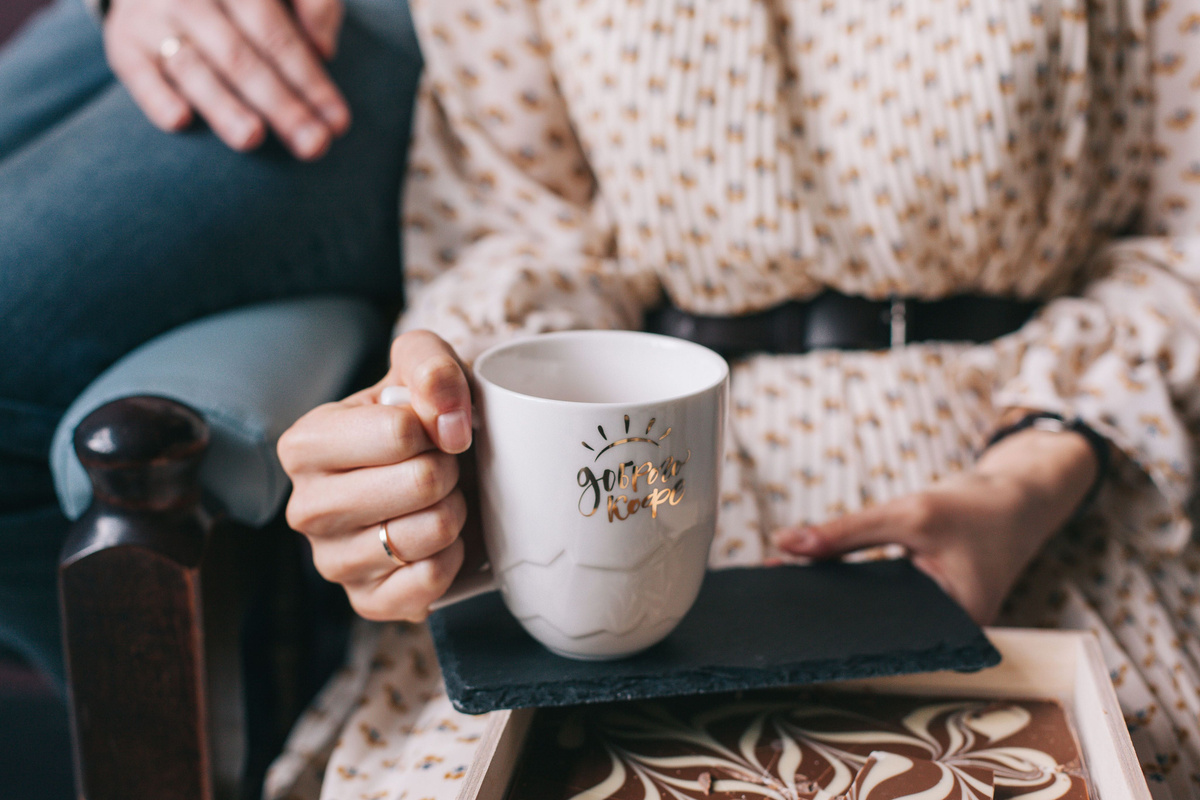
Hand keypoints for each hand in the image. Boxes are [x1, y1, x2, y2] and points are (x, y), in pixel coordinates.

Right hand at [104, 0, 349, 158]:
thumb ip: (314, 4)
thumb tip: (324, 50)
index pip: (278, 35)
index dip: (311, 80)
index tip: (338, 123)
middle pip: (242, 57)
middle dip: (281, 105)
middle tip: (313, 146)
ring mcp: (151, 15)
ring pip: (192, 66)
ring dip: (222, 105)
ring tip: (252, 138)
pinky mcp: (123, 41)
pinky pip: (135, 72)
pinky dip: (155, 97)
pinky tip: (180, 121)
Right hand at [278, 331, 474, 621]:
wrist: (445, 474)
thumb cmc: (424, 417)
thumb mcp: (423, 367)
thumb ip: (430, 366)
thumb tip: (448, 422)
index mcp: (305, 444)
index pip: (399, 432)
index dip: (436, 427)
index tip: (430, 430)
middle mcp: (305, 508)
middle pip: (421, 483)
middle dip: (449, 470)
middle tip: (439, 468)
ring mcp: (331, 562)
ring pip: (430, 533)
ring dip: (454, 512)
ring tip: (437, 500)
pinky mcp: (366, 603)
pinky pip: (431, 582)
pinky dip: (453, 557)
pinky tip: (438, 541)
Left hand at [773, 425, 1099, 623]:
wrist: (1017, 497)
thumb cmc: (976, 507)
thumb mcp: (907, 513)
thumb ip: (845, 532)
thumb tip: (784, 544)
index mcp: (956, 627)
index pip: (881, 636)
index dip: (833, 627)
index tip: (788, 620)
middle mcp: (946, 634)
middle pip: (874, 629)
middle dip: (827, 614)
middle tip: (774, 606)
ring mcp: (935, 621)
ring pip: (872, 615)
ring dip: (832, 600)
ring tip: (783, 590)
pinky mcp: (923, 604)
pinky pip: (878, 600)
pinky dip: (849, 587)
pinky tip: (810, 577)